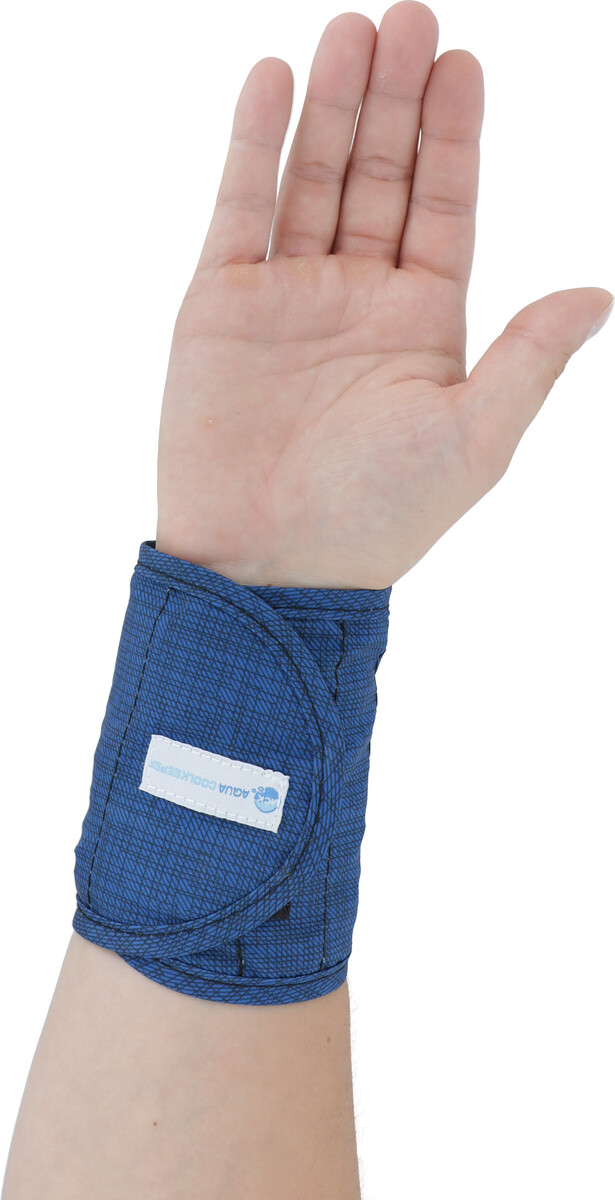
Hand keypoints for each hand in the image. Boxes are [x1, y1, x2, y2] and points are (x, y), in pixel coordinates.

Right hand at [156, 1, 611, 588]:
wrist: (265, 568)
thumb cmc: (376, 517)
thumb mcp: (474, 438)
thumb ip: (530, 358)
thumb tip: (600, 292)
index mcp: (424, 326)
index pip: (445, 209)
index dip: (454, 138)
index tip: (464, 65)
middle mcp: (358, 300)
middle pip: (380, 177)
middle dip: (395, 102)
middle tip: (407, 18)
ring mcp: (287, 297)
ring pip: (314, 179)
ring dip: (332, 107)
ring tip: (350, 32)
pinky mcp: (220, 305)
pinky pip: (240, 209)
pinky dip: (254, 146)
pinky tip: (274, 83)